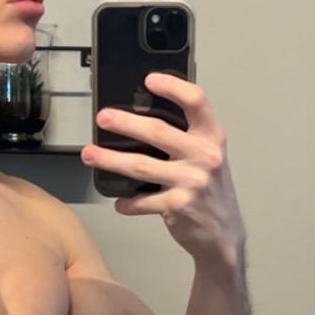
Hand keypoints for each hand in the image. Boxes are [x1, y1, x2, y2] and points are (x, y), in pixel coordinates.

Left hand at [81, 74, 245, 264]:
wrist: (224, 234)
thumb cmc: (211, 192)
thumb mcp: (208, 158)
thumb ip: (186, 138)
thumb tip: (141, 120)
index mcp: (211, 137)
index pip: (196, 101)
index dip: (172, 87)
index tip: (149, 80)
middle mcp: (204, 156)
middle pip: (158, 131)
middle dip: (124, 123)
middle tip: (103, 118)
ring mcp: (191, 181)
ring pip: (141, 165)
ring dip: (110, 159)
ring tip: (90, 154)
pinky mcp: (178, 206)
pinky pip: (142, 201)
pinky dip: (127, 203)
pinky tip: (119, 202)